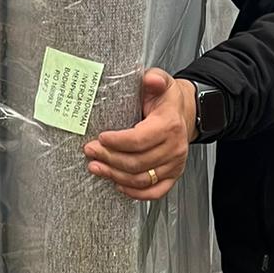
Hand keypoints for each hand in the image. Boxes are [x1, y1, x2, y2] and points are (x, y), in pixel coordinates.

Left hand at [82, 70, 195, 200]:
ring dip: (115, 175)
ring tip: (96, 167)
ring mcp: (175, 164)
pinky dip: (136, 193)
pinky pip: (155, 192)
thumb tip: (150, 78)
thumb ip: (154, 79)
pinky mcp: (173, 175)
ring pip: (142, 179)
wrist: (184, 112)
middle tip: (90, 151)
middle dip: (109, 158)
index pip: (140, 139)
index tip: (100, 138)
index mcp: (169, 125)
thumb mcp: (162, 81)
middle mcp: (175, 147)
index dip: (117, 142)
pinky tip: (118, 184)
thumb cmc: (166, 99)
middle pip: (137, 162)